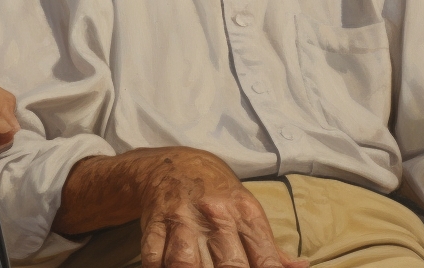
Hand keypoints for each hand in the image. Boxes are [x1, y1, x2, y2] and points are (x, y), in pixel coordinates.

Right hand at [137, 148, 307, 267]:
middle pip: (230, 264)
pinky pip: (153, 257)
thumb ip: (270, 248)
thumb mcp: (249, 212)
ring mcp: (182, 221)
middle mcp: (216, 216)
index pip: (265, 258)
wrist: (175, 165)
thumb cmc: (219, 195)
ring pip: (186, 262)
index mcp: (245, 214)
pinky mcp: (154, 224)